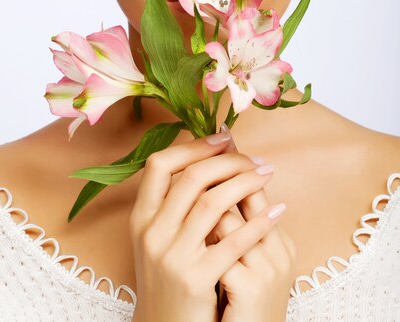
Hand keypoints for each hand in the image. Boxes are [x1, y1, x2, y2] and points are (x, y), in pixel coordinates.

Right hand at [129, 131, 283, 321]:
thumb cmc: (169, 278)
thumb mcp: (159, 239)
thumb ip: (174, 204)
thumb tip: (206, 158)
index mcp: (141, 218)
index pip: (159, 165)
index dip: (192, 146)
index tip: (221, 138)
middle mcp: (151, 233)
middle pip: (190, 177)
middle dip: (226, 160)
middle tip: (253, 157)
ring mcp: (171, 256)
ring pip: (212, 202)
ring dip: (245, 182)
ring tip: (266, 173)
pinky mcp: (194, 279)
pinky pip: (232, 241)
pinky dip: (257, 222)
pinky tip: (276, 211)